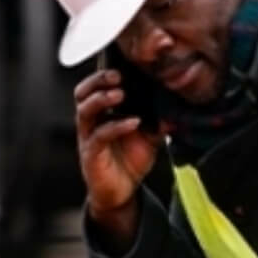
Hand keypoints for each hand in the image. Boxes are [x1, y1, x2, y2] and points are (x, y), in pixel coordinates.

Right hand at [75, 69, 161, 222]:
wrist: (123, 192)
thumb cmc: (130, 160)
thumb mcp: (149, 135)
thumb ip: (157, 118)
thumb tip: (175, 103)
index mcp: (102, 112)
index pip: (95, 85)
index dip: (104, 72)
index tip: (123, 64)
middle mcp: (91, 122)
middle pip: (82, 92)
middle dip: (98, 80)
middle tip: (117, 76)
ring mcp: (88, 137)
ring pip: (85, 111)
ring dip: (101, 99)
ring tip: (120, 94)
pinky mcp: (91, 154)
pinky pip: (100, 135)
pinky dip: (116, 126)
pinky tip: (132, 122)